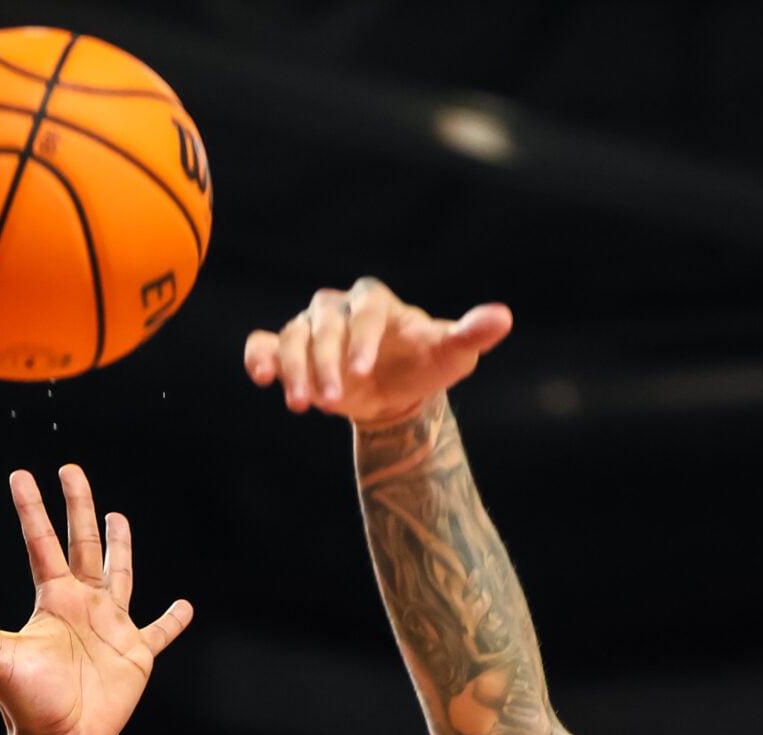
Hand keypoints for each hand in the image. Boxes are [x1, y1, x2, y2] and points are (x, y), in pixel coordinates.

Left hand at [0, 466, 192, 734]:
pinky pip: (160, 631)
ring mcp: (111, 627)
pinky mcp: (137, 653)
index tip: (21, 476)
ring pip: (120, 574)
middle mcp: (81, 606)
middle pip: (82, 544)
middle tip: (72, 470)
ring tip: (118, 516)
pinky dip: (173, 619)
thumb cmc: (23, 703)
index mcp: (52, 601)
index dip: (32, 510)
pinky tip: (184, 606)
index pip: (41, 544)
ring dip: (121, 546)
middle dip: (78, 506)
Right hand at [243, 277, 511, 424]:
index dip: (361, 339)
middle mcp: (338, 308)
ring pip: (292, 337)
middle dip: (324, 364)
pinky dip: (259, 356)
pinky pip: (264, 343)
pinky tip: (262, 377)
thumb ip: (470, 334)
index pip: (365, 312)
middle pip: (323, 326)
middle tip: (328, 402)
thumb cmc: (423, 367)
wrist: (394, 393)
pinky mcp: (288, 348)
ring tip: (300, 405)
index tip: (362, 371)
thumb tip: (503, 319)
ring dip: (293, 370)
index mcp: (376, 301)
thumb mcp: (450, 355)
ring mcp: (310, 326)